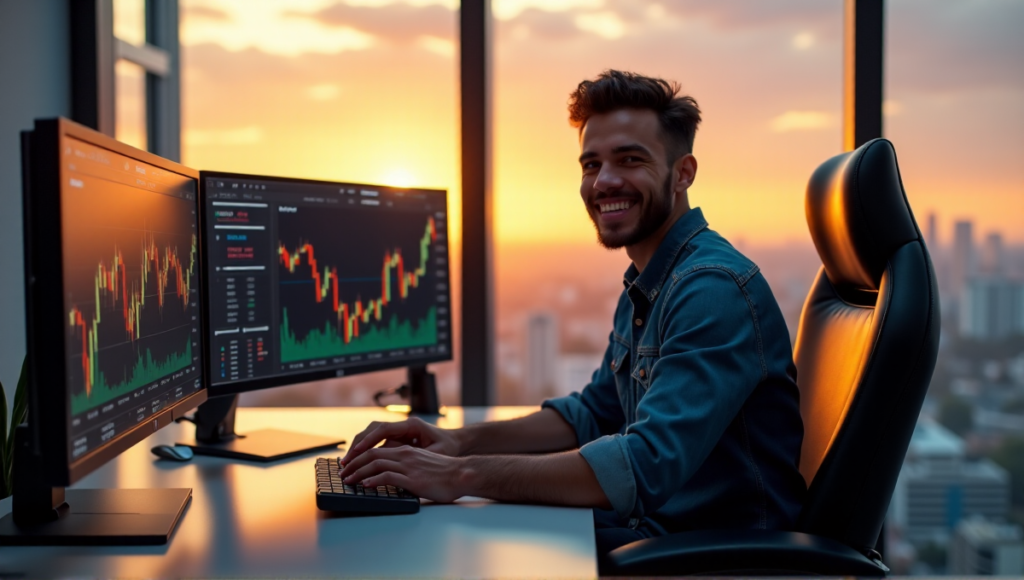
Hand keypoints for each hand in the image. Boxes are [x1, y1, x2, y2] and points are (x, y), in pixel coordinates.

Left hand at [339, 446, 467, 503]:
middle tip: (343, 473)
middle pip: (371, 454)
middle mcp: (404, 455)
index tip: (350, 466)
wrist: (462, 474)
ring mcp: (407, 466)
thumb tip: (392, 479)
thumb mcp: (422, 466)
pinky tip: (365, 485)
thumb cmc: (445, 473)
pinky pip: (387, 476)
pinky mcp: (412, 478)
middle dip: (353, 464)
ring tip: (348, 480)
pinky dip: (373, 480)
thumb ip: (407, 469)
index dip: (360, 457)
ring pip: (375, 464)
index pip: (377, 450)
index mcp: (406, 451)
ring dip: (358, 472)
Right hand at [341, 416, 459, 465]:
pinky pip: (378, 444)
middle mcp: (402, 426)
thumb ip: (418, 455)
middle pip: (373, 430)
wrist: (456, 443)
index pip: (383, 430)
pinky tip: (358, 463)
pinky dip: (367, 452)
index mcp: (411, 425)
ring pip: (373, 436)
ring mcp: (399, 433)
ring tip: (348, 462)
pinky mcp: (397, 440)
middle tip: (346, 460)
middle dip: (358, 444)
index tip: (357, 451)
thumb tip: (400, 459)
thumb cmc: (448, 447)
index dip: (368, 440)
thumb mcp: (436, 452)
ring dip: (360, 448)